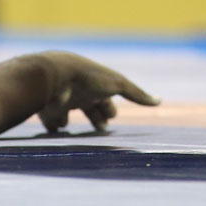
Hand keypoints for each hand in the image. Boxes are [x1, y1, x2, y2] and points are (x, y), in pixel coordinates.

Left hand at [34, 51, 160, 132]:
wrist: (56, 75)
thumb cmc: (89, 78)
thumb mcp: (117, 84)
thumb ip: (136, 94)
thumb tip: (159, 101)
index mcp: (96, 85)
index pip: (105, 99)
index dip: (109, 109)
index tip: (111, 119)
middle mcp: (79, 92)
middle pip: (88, 107)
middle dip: (95, 117)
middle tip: (100, 129)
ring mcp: (62, 99)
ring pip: (68, 113)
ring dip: (69, 121)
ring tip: (72, 130)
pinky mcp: (46, 108)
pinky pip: (49, 119)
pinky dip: (53, 124)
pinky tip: (55, 128)